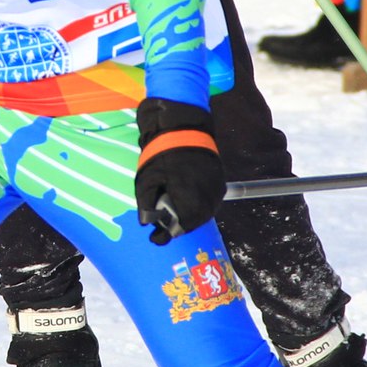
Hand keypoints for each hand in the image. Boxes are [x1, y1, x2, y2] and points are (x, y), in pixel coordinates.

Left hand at [134, 98, 222, 245]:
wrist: (184, 128)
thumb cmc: (162, 154)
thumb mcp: (148, 179)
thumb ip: (146, 203)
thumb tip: (146, 223)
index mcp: (190, 197)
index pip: (182, 226)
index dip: (168, 234)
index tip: (156, 239)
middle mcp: (207, 196)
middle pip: (195, 221)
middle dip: (179, 226)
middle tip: (164, 227)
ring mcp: (216, 188)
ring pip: (204, 212)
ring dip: (190, 216)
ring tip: (175, 215)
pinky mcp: (220, 181)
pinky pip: (210, 201)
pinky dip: (198, 205)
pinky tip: (187, 202)